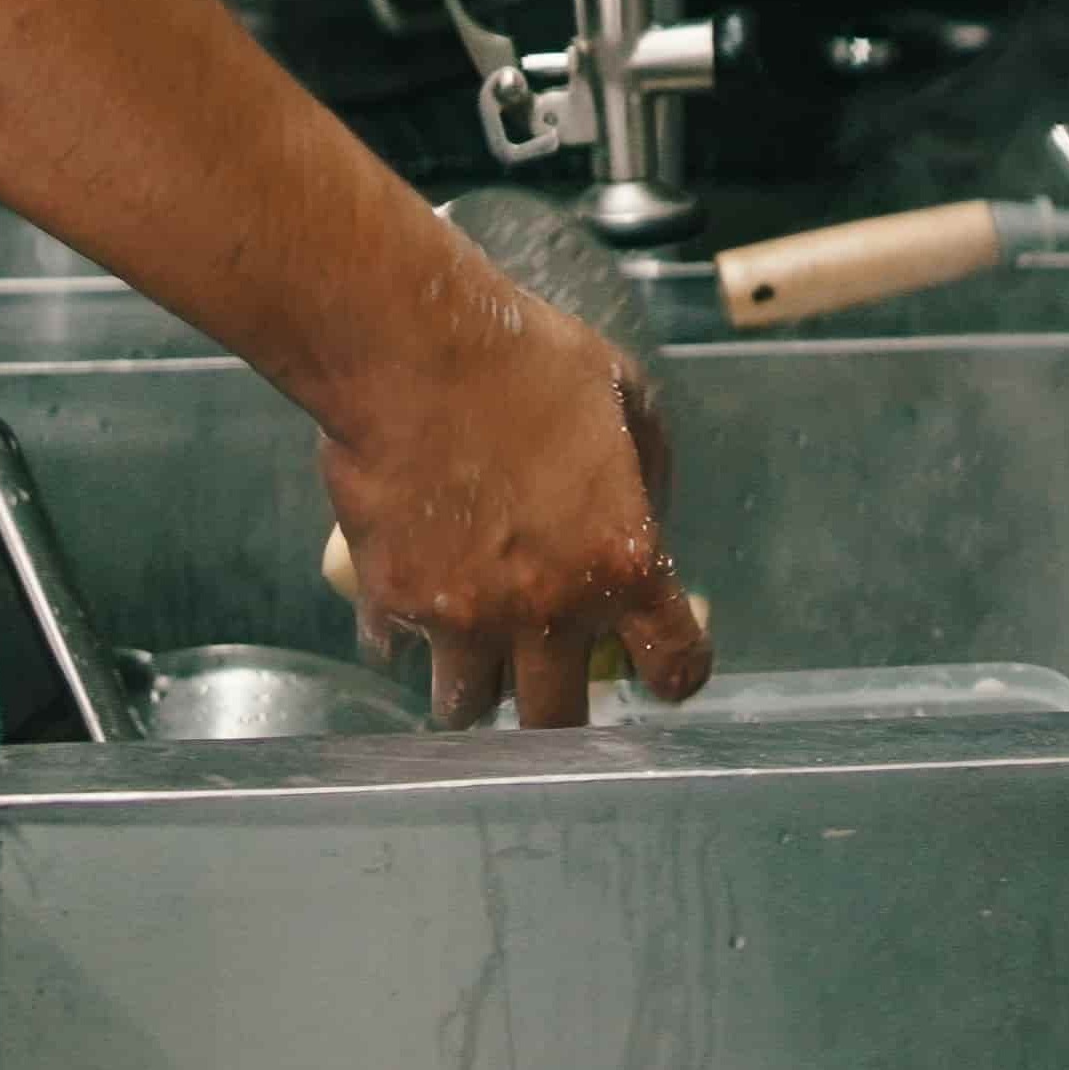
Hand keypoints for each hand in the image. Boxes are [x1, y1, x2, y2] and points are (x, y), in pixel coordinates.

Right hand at [318, 302, 714, 729]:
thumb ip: (648, 470)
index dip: (670, 671)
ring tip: (463, 641)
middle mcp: (550, 609)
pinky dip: (400, 631)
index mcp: (622, 562)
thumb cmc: (523, 356)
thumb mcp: (625, 393)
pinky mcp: (393, 598)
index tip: (653, 664)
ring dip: (471, 679)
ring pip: (468, 704)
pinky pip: (395, 648)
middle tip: (541, 672)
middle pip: (560, 724)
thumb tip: (643, 514)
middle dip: (554, 707)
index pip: (675, 668)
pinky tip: (403, 593)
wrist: (412, 345)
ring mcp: (465, 615)